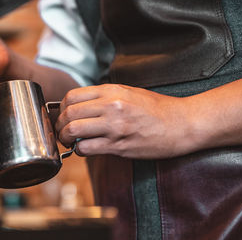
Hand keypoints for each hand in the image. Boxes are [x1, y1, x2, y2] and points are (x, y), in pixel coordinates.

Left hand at [55, 84, 196, 158]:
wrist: (183, 124)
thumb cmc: (157, 109)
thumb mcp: (128, 92)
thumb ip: (104, 96)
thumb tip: (79, 105)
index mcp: (111, 90)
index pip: (72, 96)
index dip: (61, 108)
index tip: (62, 116)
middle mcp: (110, 106)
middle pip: (69, 113)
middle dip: (59, 125)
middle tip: (61, 131)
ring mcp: (114, 126)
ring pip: (73, 131)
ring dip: (65, 138)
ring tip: (69, 141)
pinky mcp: (119, 145)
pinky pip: (87, 148)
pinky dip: (80, 150)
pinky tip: (85, 149)